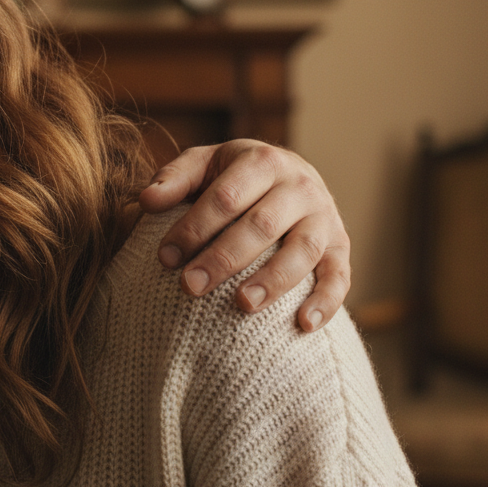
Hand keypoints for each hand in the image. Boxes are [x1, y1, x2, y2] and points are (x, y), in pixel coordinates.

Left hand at [137, 139, 350, 331]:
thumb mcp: (204, 164)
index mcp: (262, 161)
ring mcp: (324, 217)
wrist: (290, 174)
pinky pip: (340, 275)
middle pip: (261, 225)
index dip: (194, 227)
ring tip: (243, 305)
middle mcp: (299, 186)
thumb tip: (146, 201)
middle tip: (190, 287)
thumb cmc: (234, 176)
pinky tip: (303, 325)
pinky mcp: (341, 246)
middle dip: (223, 258)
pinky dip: (326, 301)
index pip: (225, 196)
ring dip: (273, 280)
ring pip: (302, 251)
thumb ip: (175, 179)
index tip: (165, 258)